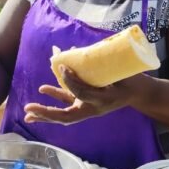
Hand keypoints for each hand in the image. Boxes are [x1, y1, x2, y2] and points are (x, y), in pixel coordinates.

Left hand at [23, 66, 139, 124]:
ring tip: (28, 110)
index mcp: (102, 101)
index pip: (81, 94)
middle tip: (29, 109)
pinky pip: (67, 104)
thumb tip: (72, 52)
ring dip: (45, 113)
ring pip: (63, 114)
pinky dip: (54, 98)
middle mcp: (93, 108)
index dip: (70, 81)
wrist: (139, 92)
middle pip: (66, 116)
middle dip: (46, 113)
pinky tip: (42, 90)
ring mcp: (88, 107)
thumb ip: (99, 64)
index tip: (62, 65)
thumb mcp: (119, 72)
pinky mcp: (85, 103)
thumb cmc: (131, 79)